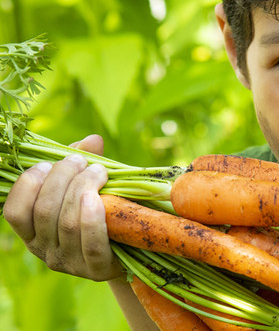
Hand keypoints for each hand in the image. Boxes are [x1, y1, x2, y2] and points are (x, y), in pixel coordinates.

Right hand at [4, 134, 122, 280]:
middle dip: (62, 178)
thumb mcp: (87, 188)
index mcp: (32, 232)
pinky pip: (90, 244)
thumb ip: (83, 164)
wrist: (131, 249)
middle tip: (81, 161)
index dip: (28, 184)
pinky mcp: (97, 270)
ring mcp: (70, 263)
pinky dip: (92, 219)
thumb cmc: (101, 212)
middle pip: (44, 211)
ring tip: (98, 171)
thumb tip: (92, 140)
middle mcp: (45, 250)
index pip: (15, 212)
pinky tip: (97, 198)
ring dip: (82, 189)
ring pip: (67, 223)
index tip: (48, 163)